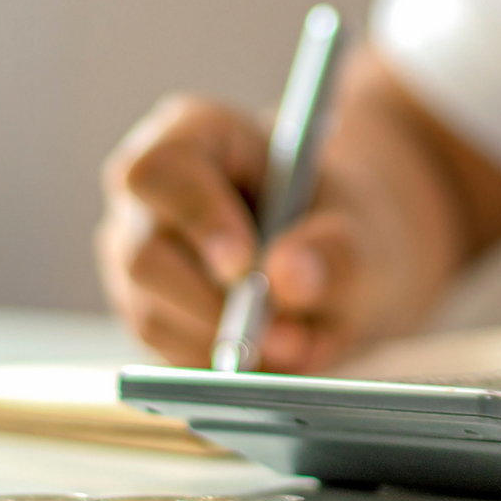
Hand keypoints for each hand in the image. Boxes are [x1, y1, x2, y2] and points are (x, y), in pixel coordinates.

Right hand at [94, 93, 420, 372]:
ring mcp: (137, 255)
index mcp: (194, 135)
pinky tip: (273, 355)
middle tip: (288, 335)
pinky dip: (221, 365)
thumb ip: (334, 250)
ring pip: (152, 313)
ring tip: (299, 345)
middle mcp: (149, 196)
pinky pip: (166, 353)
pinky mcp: (147, 312)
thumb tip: (286, 278)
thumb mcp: (363, 231)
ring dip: (224, 342)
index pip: (162, 170)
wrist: (344, 267)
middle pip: (144, 255)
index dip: (197, 218)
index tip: (243, 265)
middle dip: (215, 305)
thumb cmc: (345, 226)